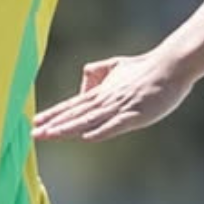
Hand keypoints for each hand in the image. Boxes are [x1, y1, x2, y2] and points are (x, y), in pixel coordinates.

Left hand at [32, 52, 194, 141]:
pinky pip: (116, 124)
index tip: (35, 122)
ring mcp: (120, 107)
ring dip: (69, 128)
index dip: (53, 114)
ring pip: (90, 119)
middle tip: (34, 133)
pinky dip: (101, 130)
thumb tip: (84, 87)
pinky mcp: (136, 114)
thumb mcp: (115, 66)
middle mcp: (106, 100)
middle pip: (75, 114)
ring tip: (52, 135)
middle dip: (54, 125)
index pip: (72, 105)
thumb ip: (96, 74)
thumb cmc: (144, 67)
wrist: (170, 66)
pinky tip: (87, 137)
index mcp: (101, 92)